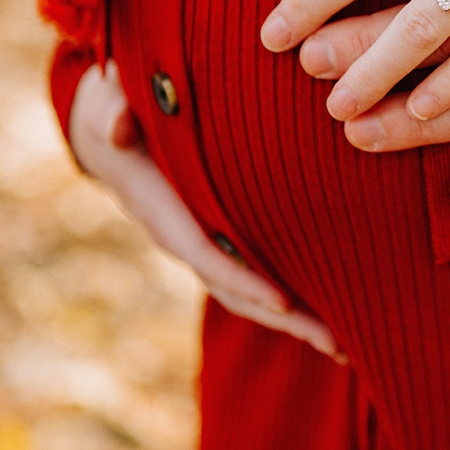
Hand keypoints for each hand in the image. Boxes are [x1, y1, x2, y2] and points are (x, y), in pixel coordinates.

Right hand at [69, 62, 342, 361]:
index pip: (203, 252)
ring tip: (343, 346)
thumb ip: (113, 112)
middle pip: (234, 289)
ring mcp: (202, 240)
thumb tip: (118, 128)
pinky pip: (253, 273)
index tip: (282, 301)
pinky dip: (287, 298)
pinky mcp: (221, 235)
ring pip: (246, 292)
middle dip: (283, 317)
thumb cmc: (116, 106)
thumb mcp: (106, 103)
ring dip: (293, 321)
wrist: (111, 124)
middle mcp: (182, 235)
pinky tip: (331, 311)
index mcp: (159, 208)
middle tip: (336, 343)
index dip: (241, 278)